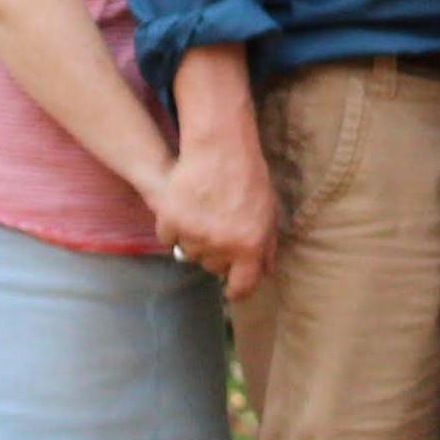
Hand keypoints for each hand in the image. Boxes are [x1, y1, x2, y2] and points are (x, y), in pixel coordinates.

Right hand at [153, 132, 278, 302]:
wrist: (219, 149)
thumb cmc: (250, 177)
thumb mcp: (269, 211)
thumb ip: (267, 244)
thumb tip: (267, 272)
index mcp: (250, 245)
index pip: (242, 286)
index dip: (238, 291)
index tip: (233, 290)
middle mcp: (221, 245)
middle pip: (214, 268)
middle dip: (218, 256)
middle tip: (221, 231)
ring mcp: (194, 234)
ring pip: (190, 254)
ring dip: (196, 242)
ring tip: (204, 215)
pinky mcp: (171, 221)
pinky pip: (170, 239)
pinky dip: (175, 229)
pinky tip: (185, 209)